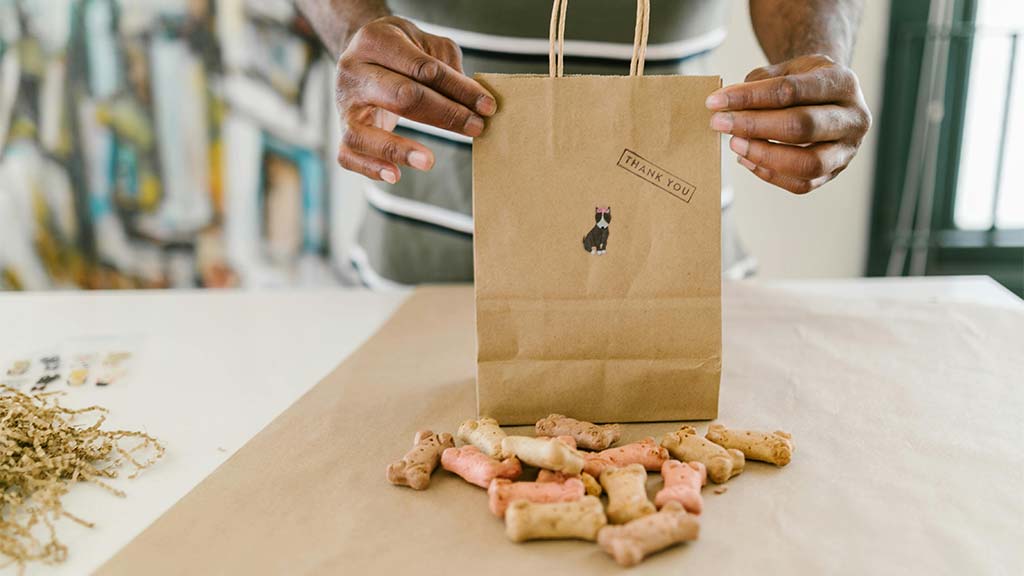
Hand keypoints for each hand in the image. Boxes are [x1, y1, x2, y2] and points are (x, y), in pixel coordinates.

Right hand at [335, 16, 496, 183]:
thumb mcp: (423, 42)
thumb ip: (446, 64)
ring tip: (429, 161)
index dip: (459, 89)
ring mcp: (344, 104)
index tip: (487, 107)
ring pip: (365, 132)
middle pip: (402, 96)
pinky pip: (348, 155)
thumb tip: (470, 99)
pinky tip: (395, 176)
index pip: (424, 69)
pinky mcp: (342, 130)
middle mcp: (354, 71)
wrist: (359, 52)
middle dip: (445, 114)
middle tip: (476, 129)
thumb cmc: (399, 50)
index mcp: (375, 41)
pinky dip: (370, 168)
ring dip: (399, 149)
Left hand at [706, 54, 870, 193]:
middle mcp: (854, 117)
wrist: (830, 98)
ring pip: (807, 163)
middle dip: (754, 126)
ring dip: (763, 155)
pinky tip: (746, 159)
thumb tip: (725, 104)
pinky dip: (769, 174)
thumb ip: (759, 83)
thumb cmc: (804, 82)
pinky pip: (801, 183)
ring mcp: (848, 149)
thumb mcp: (787, 69)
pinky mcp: (835, 172)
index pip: (790, 90)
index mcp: (842, 82)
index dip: (749, 97)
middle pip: (802, 126)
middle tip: (720, 124)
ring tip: (735, 144)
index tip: (715, 102)